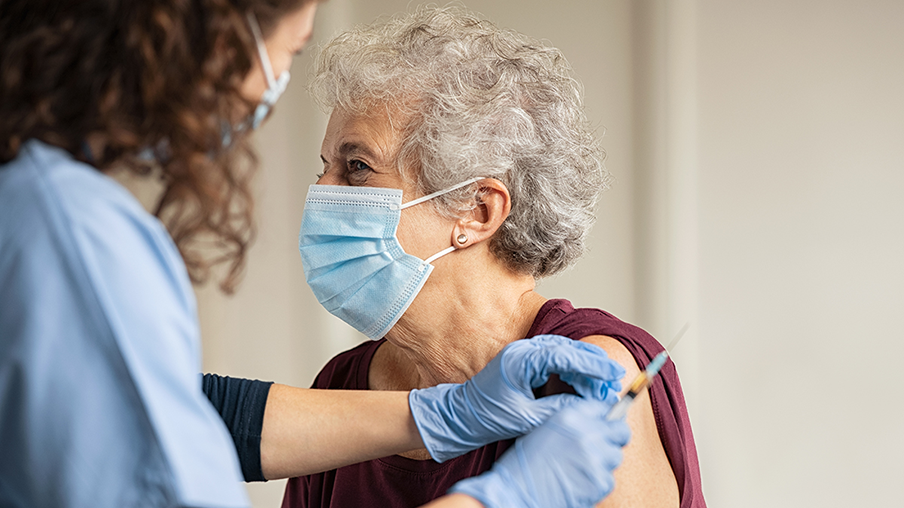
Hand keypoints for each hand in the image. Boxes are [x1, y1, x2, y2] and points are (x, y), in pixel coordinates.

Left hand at [409, 334, 623, 461]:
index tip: (612, 373)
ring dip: (584, 368)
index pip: (565, 355)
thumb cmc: (487, 417)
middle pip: (567, 349)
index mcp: (520, 360)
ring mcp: (523, 353)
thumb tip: (588, 406)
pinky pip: (555, 359)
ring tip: (602, 385)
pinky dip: (572, 370)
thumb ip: (558, 410)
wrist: (461, 416)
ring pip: (563, 352)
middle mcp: (522, 350)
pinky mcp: (524, 361)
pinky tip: (583, 384)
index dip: (592, 364)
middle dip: (593, 365)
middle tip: (613, 382)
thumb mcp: (527, 418)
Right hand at [449, 400, 630, 507]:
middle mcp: (586, 433)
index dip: (608, 416)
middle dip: (615, 437)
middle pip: (621, 430)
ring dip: (604, 461)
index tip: (608, 422)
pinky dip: (597, 482)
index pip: (605, 407)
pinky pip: (609, 478)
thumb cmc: (525, 464)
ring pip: (615, 456)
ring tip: (582, 467)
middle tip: (603, 445)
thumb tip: (597, 424)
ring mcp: (596, 457)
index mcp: (570, 417)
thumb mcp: (545, 430)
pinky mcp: (600, 481)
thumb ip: (573, 424)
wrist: (517, 491)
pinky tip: (578, 481)